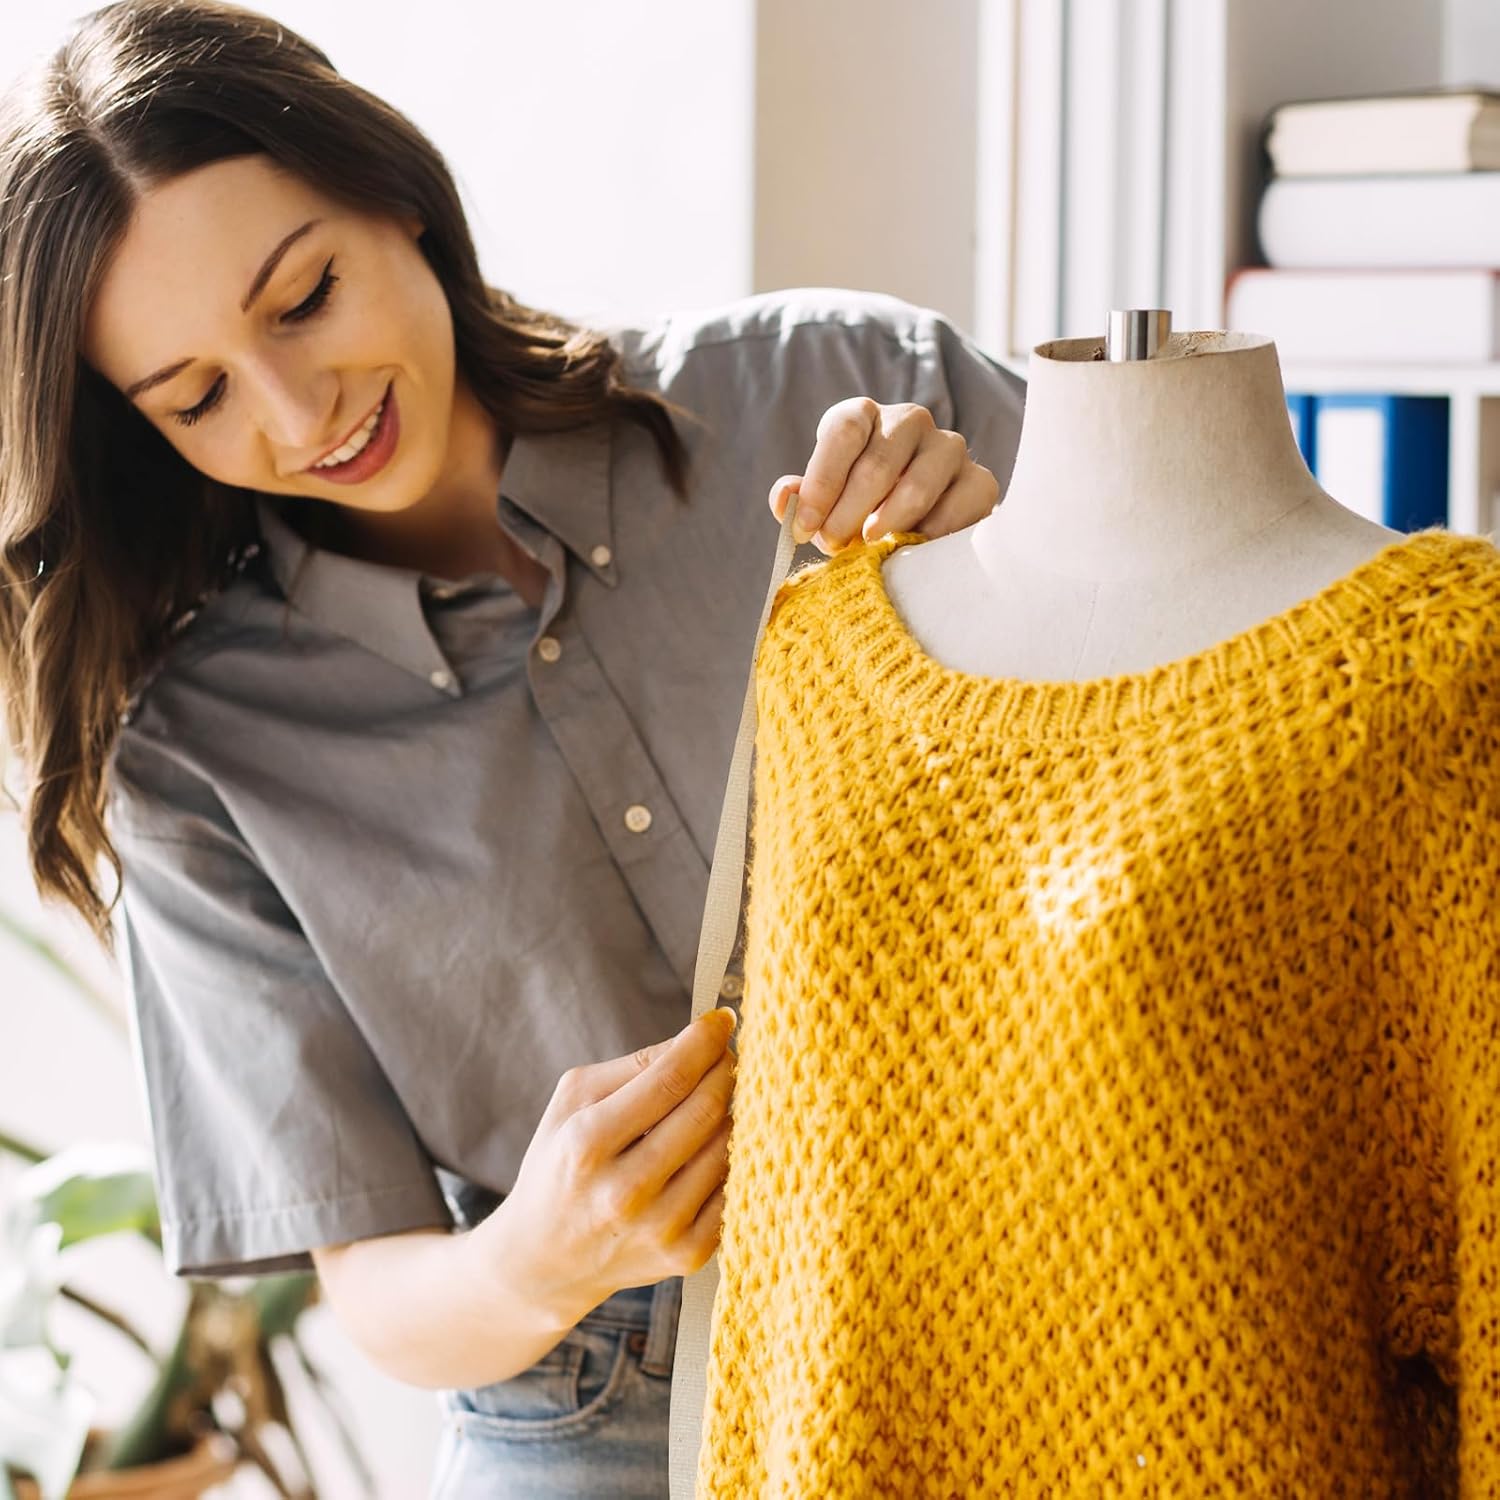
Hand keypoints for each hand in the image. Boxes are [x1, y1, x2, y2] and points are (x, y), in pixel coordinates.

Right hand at [479, 1008, 737, 1327]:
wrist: (544, 1262)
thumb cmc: (561, 1163)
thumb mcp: (573, 1102)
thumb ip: (632, 1065)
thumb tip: (698, 1039)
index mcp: (587, 1144)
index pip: (669, 1079)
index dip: (704, 1042)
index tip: (722, 1020)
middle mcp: (624, 1192)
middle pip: (705, 1110)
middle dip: (726, 1070)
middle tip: (728, 1054)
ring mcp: (659, 1229)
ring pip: (727, 1147)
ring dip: (732, 1112)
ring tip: (717, 1099)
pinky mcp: (686, 1256)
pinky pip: (733, 1188)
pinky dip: (731, 1159)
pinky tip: (713, 1145)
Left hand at [768, 397, 999, 554]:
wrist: (923, 517)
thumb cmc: (859, 505)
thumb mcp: (825, 499)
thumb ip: (802, 499)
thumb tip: (785, 498)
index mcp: (865, 415)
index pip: (844, 432)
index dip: (822, 481)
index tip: (805, 526)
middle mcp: (909, 420)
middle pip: (876, 465)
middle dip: (847, 514)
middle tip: (832, 546)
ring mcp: (949, 447)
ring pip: (917, 487)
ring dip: (887, 525)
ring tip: (869, 548)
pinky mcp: (979, 481)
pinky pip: (955, 511)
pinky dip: (929, 536)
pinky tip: (912, 548)